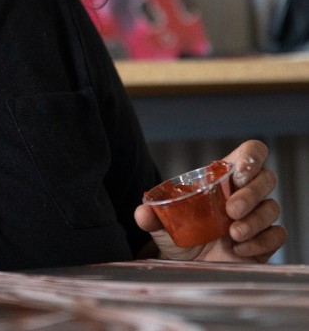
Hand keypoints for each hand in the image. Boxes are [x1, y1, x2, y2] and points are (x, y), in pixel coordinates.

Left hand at [135, 140, 286, 262]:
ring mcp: (256, 217)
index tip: (239, 174)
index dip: (252, 157)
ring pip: (273, 207)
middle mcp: (243, 194)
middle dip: (252, 193)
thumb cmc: (179, 237)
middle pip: (267, 178)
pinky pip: (278, 234)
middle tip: (231, 210)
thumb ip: (151, 216)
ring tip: (233, 234)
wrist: (187, 267)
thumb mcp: (161, 225)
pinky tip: (240, 249)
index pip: (250, 153)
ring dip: (255, 220)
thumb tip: (143, 211)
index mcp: (222, 179)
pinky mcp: (265, 241)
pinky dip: (261, 241)